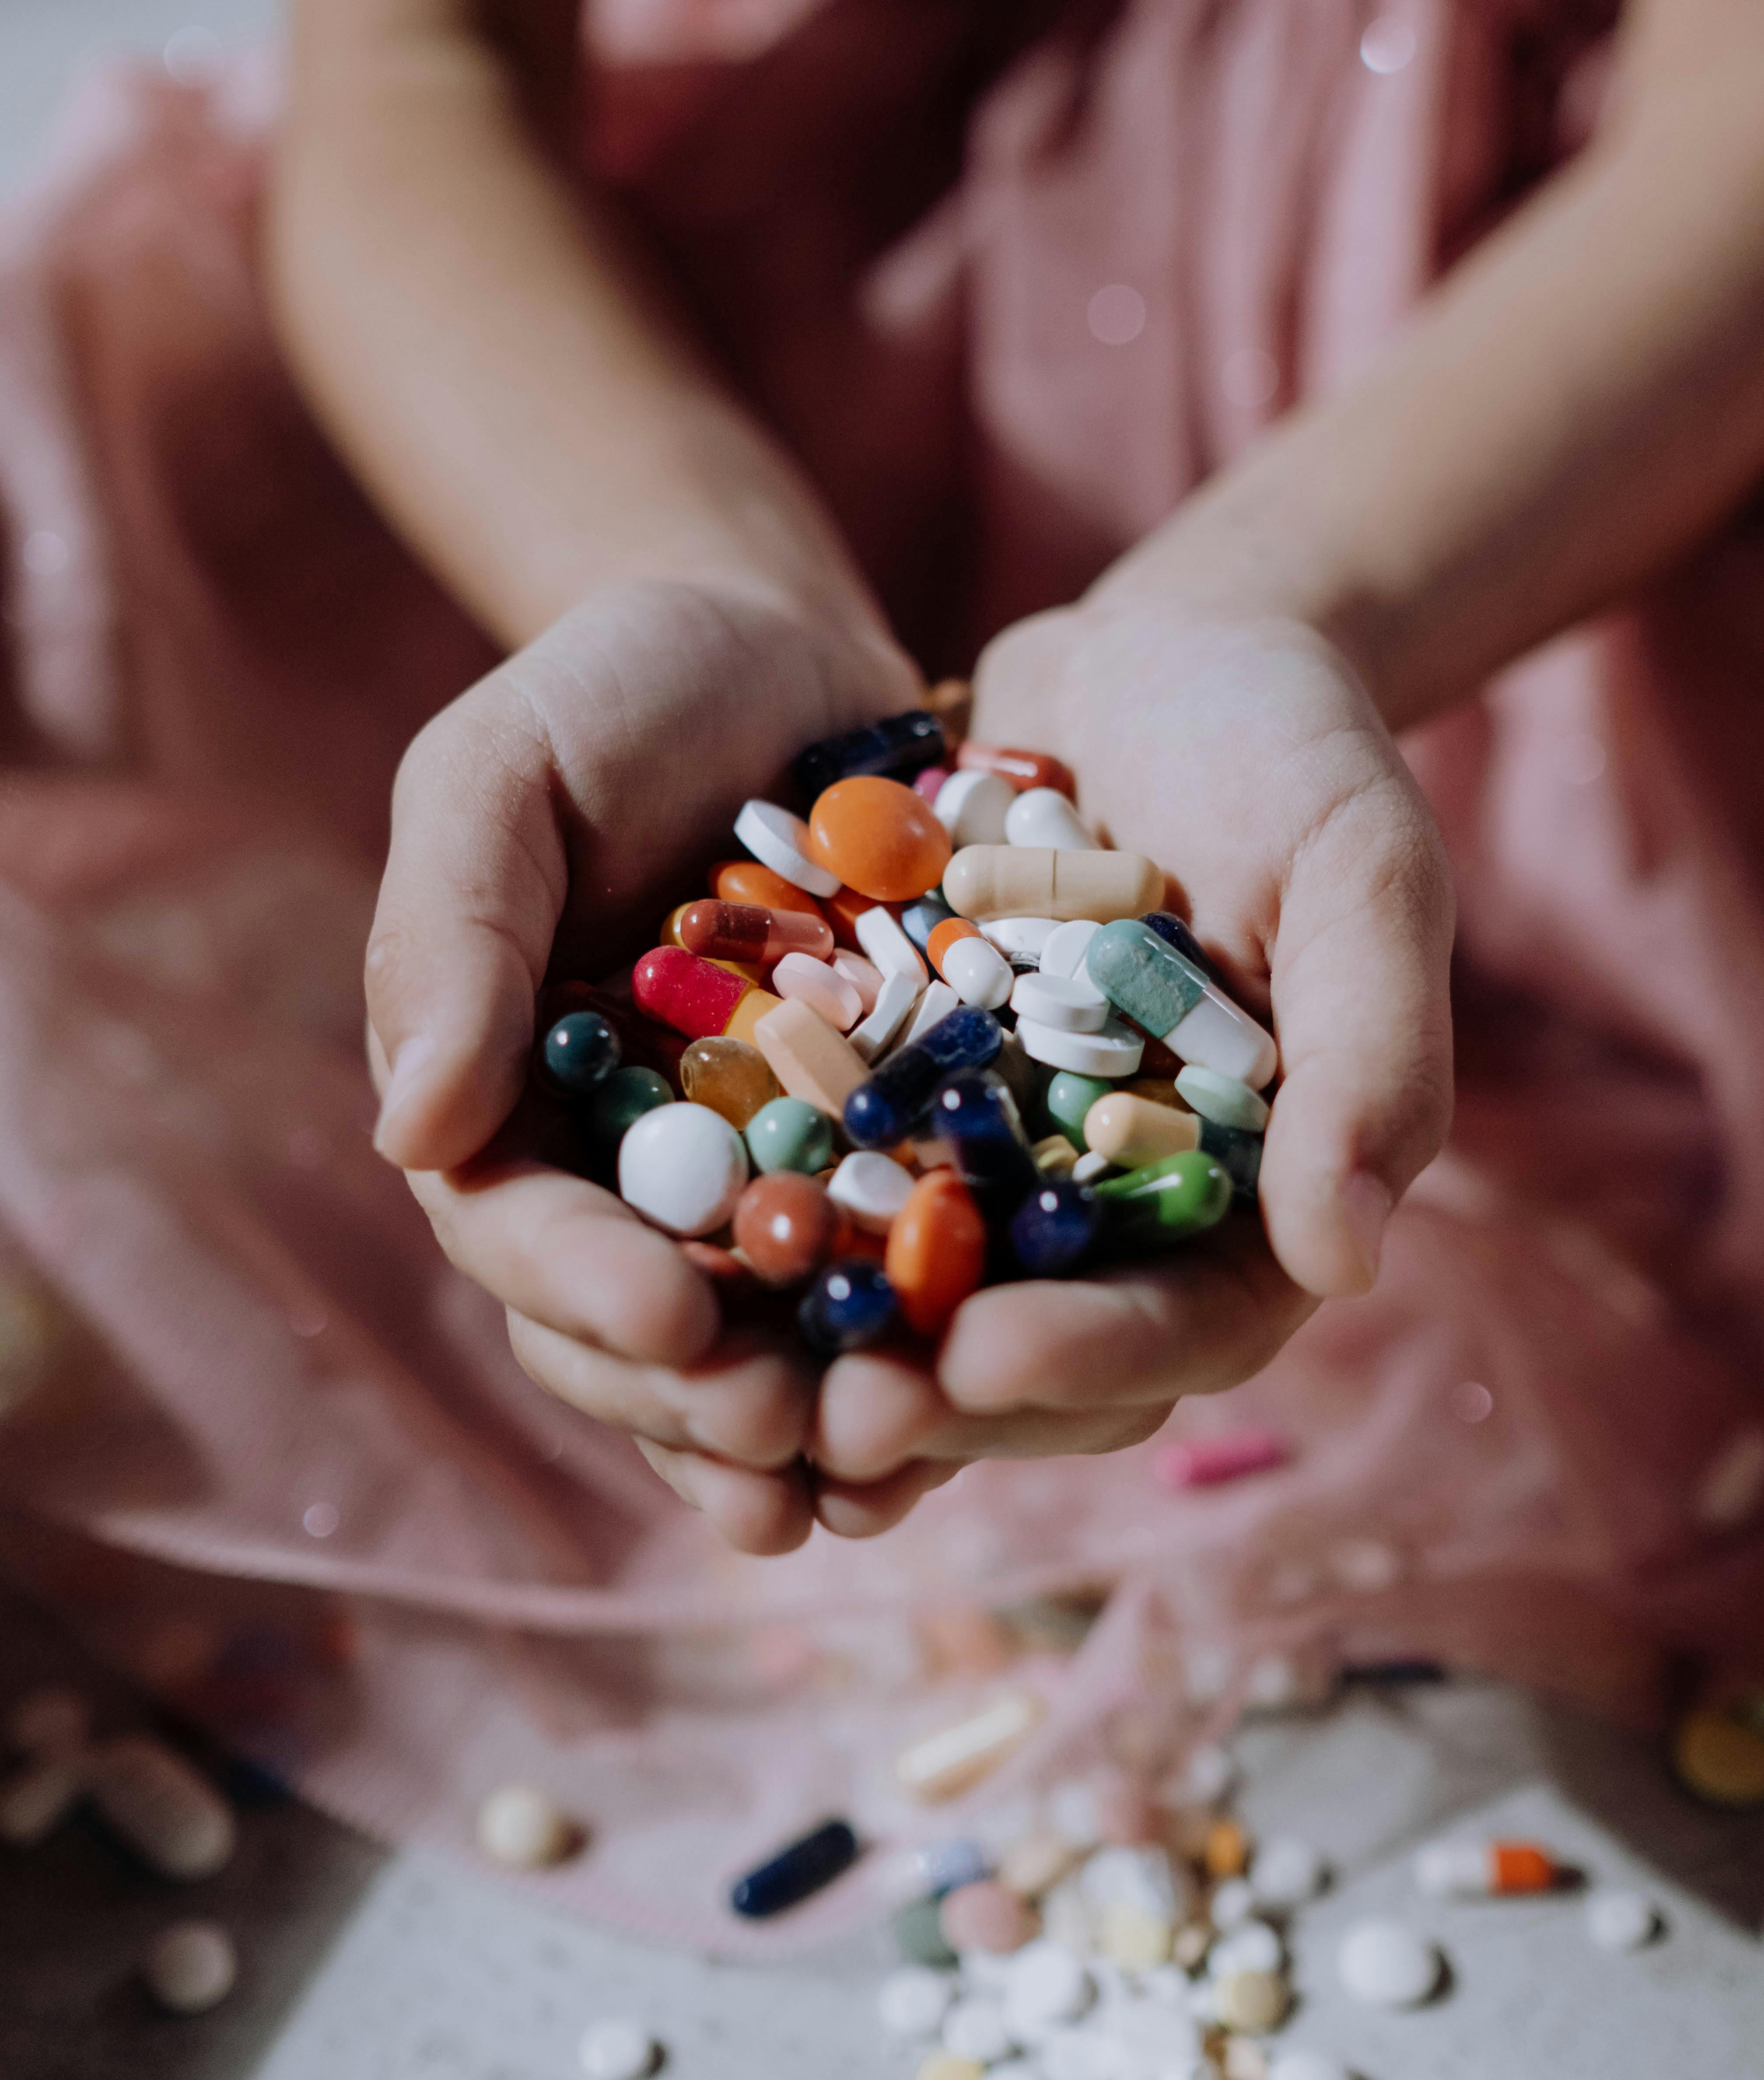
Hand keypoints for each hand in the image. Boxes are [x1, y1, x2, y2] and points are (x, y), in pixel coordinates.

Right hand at [367, 575, 943, 1555]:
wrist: (783, 654)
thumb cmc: (618, 694)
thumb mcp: (505, 772)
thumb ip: (452, 937)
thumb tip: (408, 1131)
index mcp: (509, 1104)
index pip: (522, 1231)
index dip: (587, 1292)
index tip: (669, 1324)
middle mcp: (626, 1171)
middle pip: (641, 1332)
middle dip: (704, 1399)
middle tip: (784, 1434)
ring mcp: (756, 1179)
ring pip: (764, 1348)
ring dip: (816, 1431)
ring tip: (882, 1479)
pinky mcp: (880, 1161)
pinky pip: (888, 1288)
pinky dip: (923, 1362)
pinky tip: (977, 1424)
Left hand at [805, 597, 1454, 1510]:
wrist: (1159, 656)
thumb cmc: (1292, 752)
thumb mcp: (1359, 872)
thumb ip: (1372, 1055)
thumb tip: (1350, 1263)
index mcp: (1255, 1196)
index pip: (1182, 1323)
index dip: (1088, 1357)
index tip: (982, 1363)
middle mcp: (1119, 1209)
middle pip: (1034, 1354)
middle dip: (933, 1396)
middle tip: (822, 1423)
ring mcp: (1004, 1162)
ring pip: (914, 1302)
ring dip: (827, 1351)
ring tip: (722, 1372)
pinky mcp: (905, 1099)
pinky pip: (827, 1189)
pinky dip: (764, 1231)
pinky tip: (671, 1252)